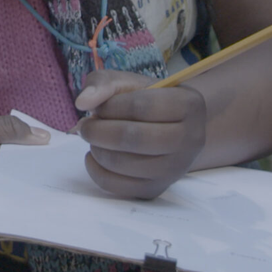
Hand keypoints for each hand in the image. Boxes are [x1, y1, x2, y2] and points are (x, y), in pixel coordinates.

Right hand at [0, 115, 48, 232]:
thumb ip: (4, 129)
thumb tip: (43, 136)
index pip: (36, 161)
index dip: (40, 148)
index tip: (40, 138)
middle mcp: (5, 199)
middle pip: (32, 177)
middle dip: (33, 161)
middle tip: (26, 145)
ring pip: (24, 189)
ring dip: (23, 174)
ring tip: (14, 158)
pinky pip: (12, 200)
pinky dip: (12, 186)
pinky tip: (2, 175)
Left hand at [73, 70, 206, 199]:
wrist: (169, 129)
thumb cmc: (147, 100)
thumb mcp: (128, 83)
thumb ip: (103, 84)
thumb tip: (82, 102)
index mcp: (189, 104)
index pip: (143, 106)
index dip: (111, 106)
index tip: (98, 107)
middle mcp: (190, 139)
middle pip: (135, 138)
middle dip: (99, 131)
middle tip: (86, 126)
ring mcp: (175, 169)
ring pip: (126, 164)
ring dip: (97, 150)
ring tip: (93, 139)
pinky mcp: (158, 189)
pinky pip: (120, 187)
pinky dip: (97, 171)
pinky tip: (94, 156)